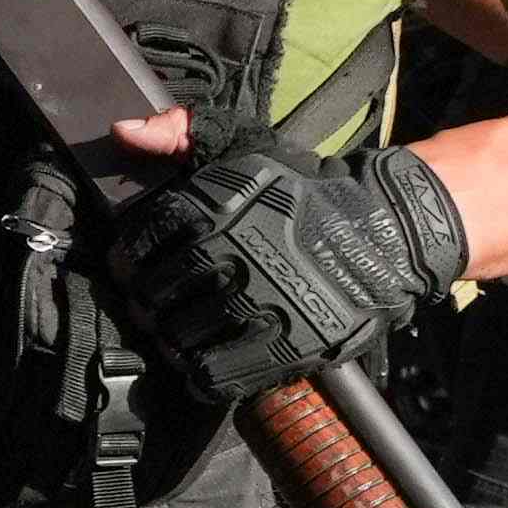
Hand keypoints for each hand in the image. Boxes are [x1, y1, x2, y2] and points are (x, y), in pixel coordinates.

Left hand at [97, 134, 474, 416]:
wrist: (384, 231)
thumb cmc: (306, 191)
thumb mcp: (247, 145)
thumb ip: (182, 132)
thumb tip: (124, 132)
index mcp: (219, 205)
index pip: (146, 239)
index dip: (130, 257)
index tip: (133, 267)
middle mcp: (236, 254)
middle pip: (160, 292)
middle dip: (148, 300)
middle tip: (153, 304)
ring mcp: (262, 303)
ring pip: (183, 335)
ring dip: (171, 336)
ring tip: (177, 331)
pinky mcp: (286, 346)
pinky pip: (218, 375)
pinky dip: (199, 373)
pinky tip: (201, 361)